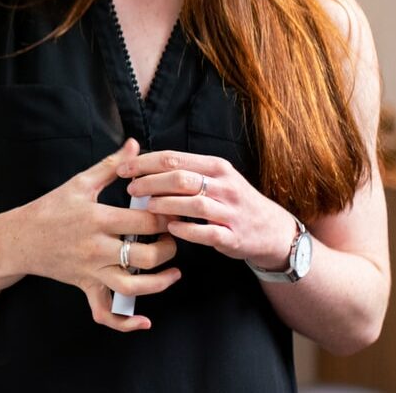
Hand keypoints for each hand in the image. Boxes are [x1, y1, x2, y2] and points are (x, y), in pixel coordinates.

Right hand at [16, 138, 180, 330]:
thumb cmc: (50, 208)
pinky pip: (105, 313)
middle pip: (146, 256)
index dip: (167, 217)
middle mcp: (96, 248)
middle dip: (169, 248)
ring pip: (133, 287)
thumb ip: (111, 165)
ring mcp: (91, 271)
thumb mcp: (79, 183)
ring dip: (160, 283)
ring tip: (173, 271)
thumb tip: (134, 145)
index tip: (176, 211)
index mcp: (97, 219)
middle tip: (173, 237)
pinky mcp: (86, 287)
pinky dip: (125, 323)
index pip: (145, 222)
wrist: (19, 238)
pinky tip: (144, 321)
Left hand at [119, 150, 298, 269]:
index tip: (123, 169)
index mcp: (216, 167)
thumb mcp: (216, 178)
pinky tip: (170, 228)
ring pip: (193, 203)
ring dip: (165, 204)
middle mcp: (225, 186)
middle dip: (150, 182)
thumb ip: (185, 171)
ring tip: (147, 207)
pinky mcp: (233, 236)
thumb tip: (143, 165)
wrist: (272, 230)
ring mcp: (230, 211)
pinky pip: (207, 232)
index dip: (145, 162)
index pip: (174, 159)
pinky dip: (186, 230)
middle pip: (180, 178)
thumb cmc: (233, 201)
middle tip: (131, 189)